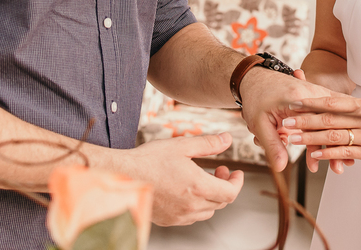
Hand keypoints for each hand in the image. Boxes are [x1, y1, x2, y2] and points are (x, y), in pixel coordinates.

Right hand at [116, 133, 243, 225]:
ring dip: (211, 196)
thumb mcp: (182, 146)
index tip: (235, 173)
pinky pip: (192, 216)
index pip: (230, 193)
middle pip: (221, 202)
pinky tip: (187, 190)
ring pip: (207, 211)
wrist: (122, 177)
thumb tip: (227, 139)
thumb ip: (208, 144)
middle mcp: (191, 206)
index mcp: (198, 187)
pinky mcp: (169, 220)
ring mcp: (180, 215)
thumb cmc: (149, 160)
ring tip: (202, 178)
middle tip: (218, 170)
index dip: (237, 182)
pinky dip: (197, 204)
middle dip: (224, 185)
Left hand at [238, 66, 337, 171]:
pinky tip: (338, 147)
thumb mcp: (259, 123)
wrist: (255, 77)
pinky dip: (334, 130)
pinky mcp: (316, 97)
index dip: (316, 149)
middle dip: (334, 149)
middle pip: (328, 124)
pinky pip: (329, 115)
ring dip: (337, 142)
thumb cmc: (256, 97)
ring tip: (341, 164)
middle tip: (338, 169)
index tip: (316, 166)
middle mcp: (311, 93)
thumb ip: (272, 145)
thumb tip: (280, 167)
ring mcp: (316, 93)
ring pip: (332, 121)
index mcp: (297, 98)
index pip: (313, 126)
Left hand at [283, 94, 360, 169]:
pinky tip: (315, 155)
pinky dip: (328, 154)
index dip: (311, 102)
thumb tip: (329, 104)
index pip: (332, 102)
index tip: (293, 102)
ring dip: (310, 138)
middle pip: (329, 118)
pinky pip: (346, 153)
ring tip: (293, 138)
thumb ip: (353, 109)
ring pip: (333, 136)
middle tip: (286, 120)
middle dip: (305, 120)